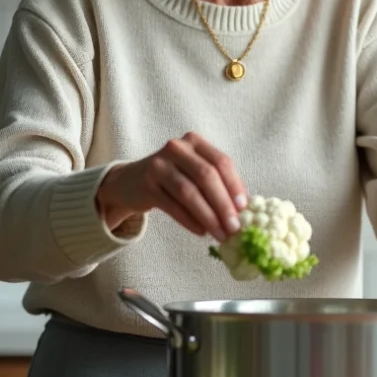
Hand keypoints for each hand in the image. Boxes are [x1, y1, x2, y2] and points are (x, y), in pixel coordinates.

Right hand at [95, 132, 247, 239]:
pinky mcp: (146, 185)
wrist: (131, 182)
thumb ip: (218, 184)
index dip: (235, 185)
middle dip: (223, 204)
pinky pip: (172, 206)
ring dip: (208, 217)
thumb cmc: (174, 178)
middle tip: (234, 227)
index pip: (221, 162)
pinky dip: (189, 220)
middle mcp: (176, 148)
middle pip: (206, 176)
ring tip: (220, 234)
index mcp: (195, 141)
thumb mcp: (195, 172)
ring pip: (189, 193)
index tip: (244, 208)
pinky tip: (201, 231)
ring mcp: (158, 165)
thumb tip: (243, 210)